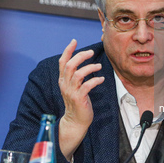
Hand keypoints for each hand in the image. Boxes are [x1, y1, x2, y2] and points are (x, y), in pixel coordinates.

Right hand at [58, 39, 104, 160]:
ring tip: (99, 66)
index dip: (68, 50)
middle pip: (70, 65)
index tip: (74, 41)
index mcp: (63, 80)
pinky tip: (101, 79)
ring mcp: (71, 92)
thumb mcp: (73, 87)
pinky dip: (95, 80)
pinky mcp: (79, 99)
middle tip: (91, 52)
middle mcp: (65, 85)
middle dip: (80, 56)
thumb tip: (82, 62)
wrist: (75, 121)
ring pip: (78, 74)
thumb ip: (75, 76)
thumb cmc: (77, 103)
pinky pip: (87, 86)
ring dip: (90, 68)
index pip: (62, 62)